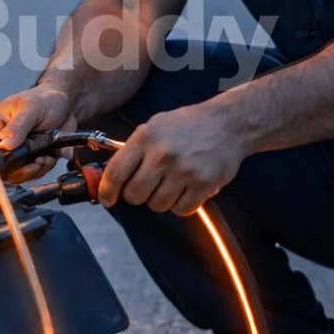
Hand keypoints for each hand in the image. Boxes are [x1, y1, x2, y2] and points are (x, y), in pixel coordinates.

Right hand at [0, 81, 74, 182]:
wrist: (65, 104)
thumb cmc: (44, 98)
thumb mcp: (31, 107)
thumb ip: (18, 126)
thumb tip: (5, 144)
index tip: (5, 162)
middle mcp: (3, 139)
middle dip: (16, 169)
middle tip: (32, 164)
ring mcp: (17, 150)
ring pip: (15, 172)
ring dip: (31, 171)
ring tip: (43, 159)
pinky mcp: (31, 157)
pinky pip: (31, 172)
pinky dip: (41, 169)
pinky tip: (48, 158)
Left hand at [98, 100, 245, 215]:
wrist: (228, 124)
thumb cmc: (188, 125)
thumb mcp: (155, 126)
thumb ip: (133, 149)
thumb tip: (109, 176)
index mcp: (145, 137)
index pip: (116, 172)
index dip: (107, 190)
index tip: (106, 199)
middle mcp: (162, 155)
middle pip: (135, 195)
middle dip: (137, 195)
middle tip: (147, 187)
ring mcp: (183, 170)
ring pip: (157, 205)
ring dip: (161, 200)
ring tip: (171, 184)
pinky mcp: (203, 184)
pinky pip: (181, 210)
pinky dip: (181, 205)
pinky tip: (186, 190)